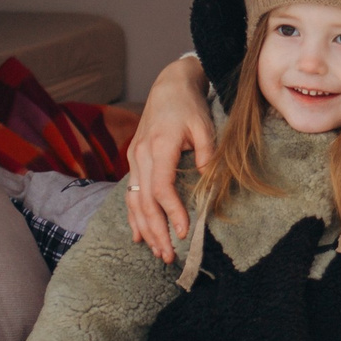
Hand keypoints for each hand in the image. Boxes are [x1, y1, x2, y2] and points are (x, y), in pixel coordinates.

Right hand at [125, 55, 214, 262]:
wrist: (169, 85)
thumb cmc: (189, 105)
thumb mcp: (204, 126)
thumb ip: (206, 154)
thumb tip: (209, 183)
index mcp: (159, 147)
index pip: (162, 189)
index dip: (173, 213)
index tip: (184, 232)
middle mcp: (141, 155)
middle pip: (145, 202)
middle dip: (156, 231)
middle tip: (168, 255)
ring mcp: (134, 157)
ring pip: (134, 201)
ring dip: (144, 229)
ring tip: (156, 251)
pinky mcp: (134, 159)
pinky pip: (130, 193)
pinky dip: (134, 216)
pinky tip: (139, 235)